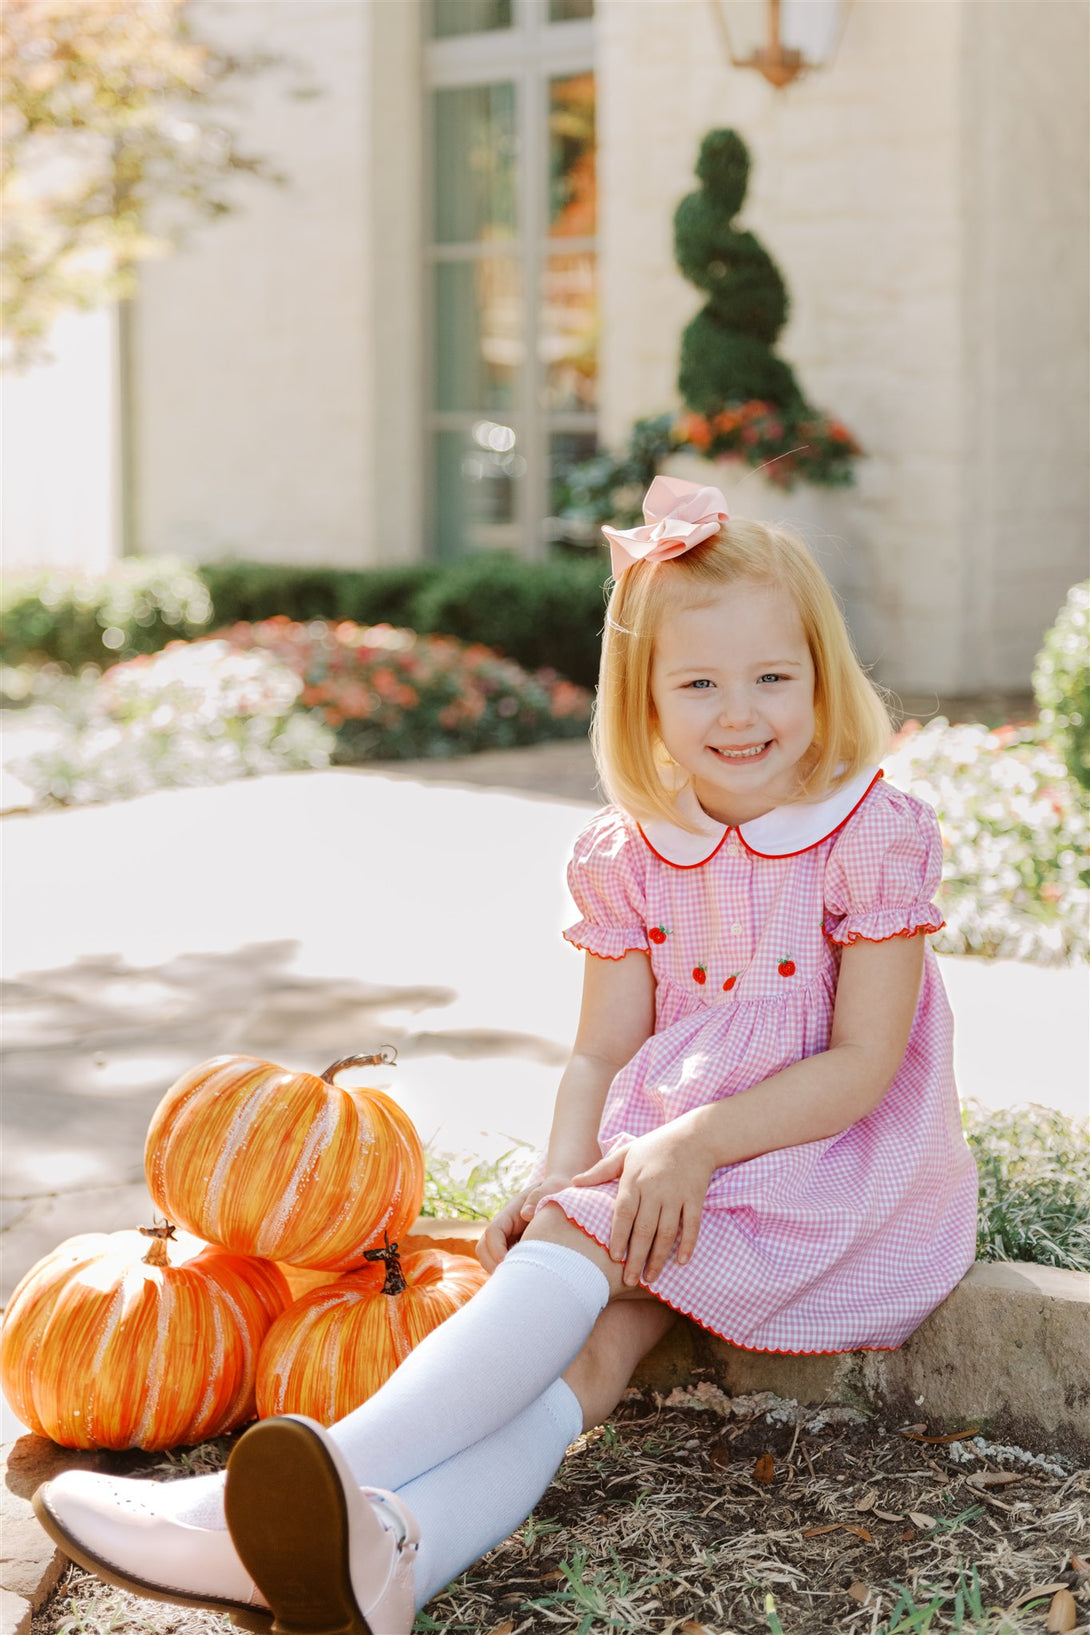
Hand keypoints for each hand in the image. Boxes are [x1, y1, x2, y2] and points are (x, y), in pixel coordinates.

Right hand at [476, 1174, 570, 1272]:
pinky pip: (503, 1263)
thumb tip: (526, 1214)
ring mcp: (507, 1238)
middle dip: (492, 1264)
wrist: (560, 1195)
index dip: (496, 1248)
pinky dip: (509, 1272)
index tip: (507, 1262)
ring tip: (520, 1280)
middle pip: (484, 1247)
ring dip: (499, 1270)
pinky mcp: (513, 1248)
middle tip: (511, 1280)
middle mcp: (504, 1226)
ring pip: (489, 1257)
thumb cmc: (556, 1192)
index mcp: (511, 1212)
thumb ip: (539, 1197)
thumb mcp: (551, 1188)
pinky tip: (527, 1277)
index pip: (493, 1231)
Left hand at [572, 1123, 712, 1287]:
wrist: (694, 1137)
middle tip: (629, 1280)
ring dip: (659, 1258)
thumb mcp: (625, 1153)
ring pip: (667, 1233)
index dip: (618, 1236)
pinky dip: (687, 1245)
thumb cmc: (655, 1146)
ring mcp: (676, 1195)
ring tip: (650, 1278)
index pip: (624, 1213)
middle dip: (637, 1257)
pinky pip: (691, 1226)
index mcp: (634, 1180)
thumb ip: (601, 1170)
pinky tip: (680, 1262)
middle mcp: (655, 1190)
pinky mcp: (695, 1198)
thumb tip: (574, 1182)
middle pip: (644, 1229)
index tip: (614, 1257)